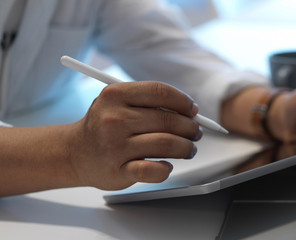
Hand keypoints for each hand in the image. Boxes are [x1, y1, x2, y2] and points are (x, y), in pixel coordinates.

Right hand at [66, 81, 201, 189]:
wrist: (73, 153)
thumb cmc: (103, 126)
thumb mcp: (117, 103)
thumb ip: (148, 102)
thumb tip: (189, 111)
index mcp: (115, 95)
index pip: (161, 92)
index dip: (183, 101)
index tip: (193, 110)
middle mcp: (114, 119)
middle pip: (168, 120)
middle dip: (190, 127)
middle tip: (195, 132)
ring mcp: (115, 146)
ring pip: (167, 144)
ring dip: (186, 147)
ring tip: (189, 149)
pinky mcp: (118, 170)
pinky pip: (154, 170)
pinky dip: (167, 168)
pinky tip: (167, 164)